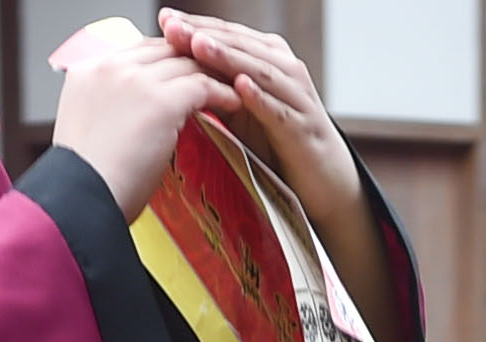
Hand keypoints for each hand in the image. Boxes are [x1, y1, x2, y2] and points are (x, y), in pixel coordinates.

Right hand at [50, 23, 233, 217]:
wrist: (79, 201)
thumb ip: (105, 110)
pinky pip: (201, 86)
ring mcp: (135, 82)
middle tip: (214, 76)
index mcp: (87, 72)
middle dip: (191, 62)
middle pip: (163, 50)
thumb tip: (128, 116)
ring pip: (185, 64)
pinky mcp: (161, 102)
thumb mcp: (86, 132)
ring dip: (211, 75)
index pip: (137, 51)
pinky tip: (233, 103)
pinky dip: (222, 93)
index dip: (165, 61)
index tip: (183, 73)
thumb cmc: (83, 183)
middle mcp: (109, 68)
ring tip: (229, 88)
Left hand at [164, 13, 364, 239]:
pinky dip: (260, 97)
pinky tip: (239, 86)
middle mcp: (285, 69)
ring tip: (199, 46)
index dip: (197, 25)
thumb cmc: (276, 141)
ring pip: (259, 70)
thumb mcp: (239, 108)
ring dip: (228, 57)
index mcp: (268, 58)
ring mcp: (297, 96)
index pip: (228, 34)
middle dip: (206, 35)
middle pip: (241, 46)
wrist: (321, 177)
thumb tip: (168, 70)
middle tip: (174, 28)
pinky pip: (278, 109)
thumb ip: (213, 86)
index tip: (164, 20)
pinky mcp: (303, 127)